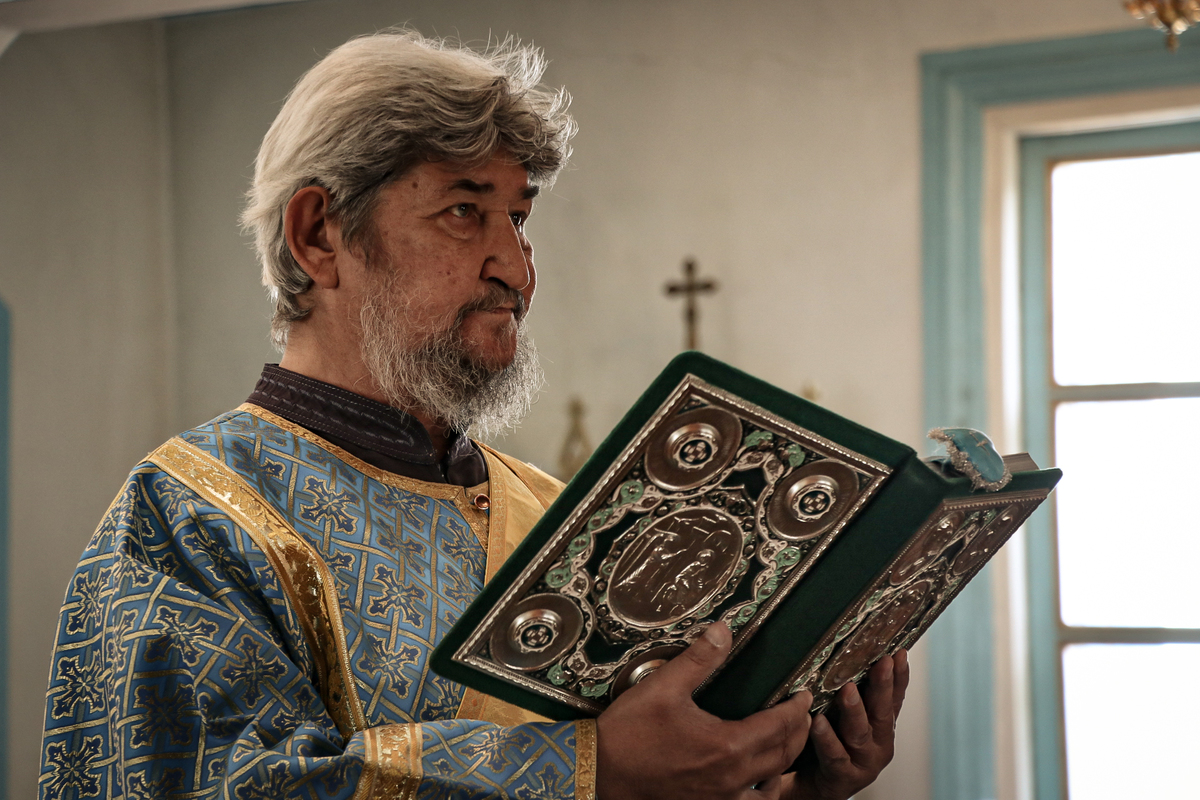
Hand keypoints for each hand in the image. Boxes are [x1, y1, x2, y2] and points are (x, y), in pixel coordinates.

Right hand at [596, 622, 814, 799]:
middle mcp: (731, 778)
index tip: (803, 694)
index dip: (796, 708)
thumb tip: (724, 630)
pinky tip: (757, 779)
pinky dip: (762, 792)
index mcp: (726, 746)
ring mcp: (720, 798)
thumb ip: (699, 658)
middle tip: (801, 713)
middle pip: (783, 755)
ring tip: (786, 743)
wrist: (601, 772)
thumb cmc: (629, 733)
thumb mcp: (664, 685)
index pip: (779, 726)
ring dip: (784, 763)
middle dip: (798, 732)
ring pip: (771, 785)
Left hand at [782, 650, 909, 799]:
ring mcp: (864, 762)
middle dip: (883, 686)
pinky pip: (835, 755)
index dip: (900, 676)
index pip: (895, 697)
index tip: (899, 653)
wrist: (820, 785)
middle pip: (882, 712)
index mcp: (883, 726)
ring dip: (855, 710)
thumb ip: (860, 695)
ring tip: (847, 690)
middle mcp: (879, 744)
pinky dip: (827, 738)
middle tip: (882, 663)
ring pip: (860, 733)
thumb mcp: (851, 717)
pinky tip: (818, 722)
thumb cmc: (836, 743)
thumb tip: (857, 652)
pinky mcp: (843, 776)